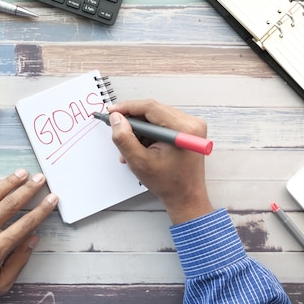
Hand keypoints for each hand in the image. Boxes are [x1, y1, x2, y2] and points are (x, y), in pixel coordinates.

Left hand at [0, 169, 57, 303]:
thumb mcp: (0, 285)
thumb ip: (19, 261)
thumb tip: (33, 239)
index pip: (25, 224)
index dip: (42, 210)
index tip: (52, 199)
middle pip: (10, 204)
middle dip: (28, 189)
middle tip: (40, 178)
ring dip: (8, 182)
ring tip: (22, 173)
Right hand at [108, 100, 213, 224]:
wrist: (186, 196)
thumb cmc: (168, 183)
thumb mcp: (139, 162)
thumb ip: (124, 139)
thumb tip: (116, 118)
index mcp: (183, 129)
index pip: (151, 107)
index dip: (128, 108)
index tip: (112, 111)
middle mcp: (191, 123)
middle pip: (154, 110)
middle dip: (133, 121)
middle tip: (117, 128)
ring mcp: (191, 126)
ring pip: (156, 117)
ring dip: (140, 130)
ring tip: (130, 148)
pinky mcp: (188, 130)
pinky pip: (162, 123)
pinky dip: (149, 133)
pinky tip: (141, 147)